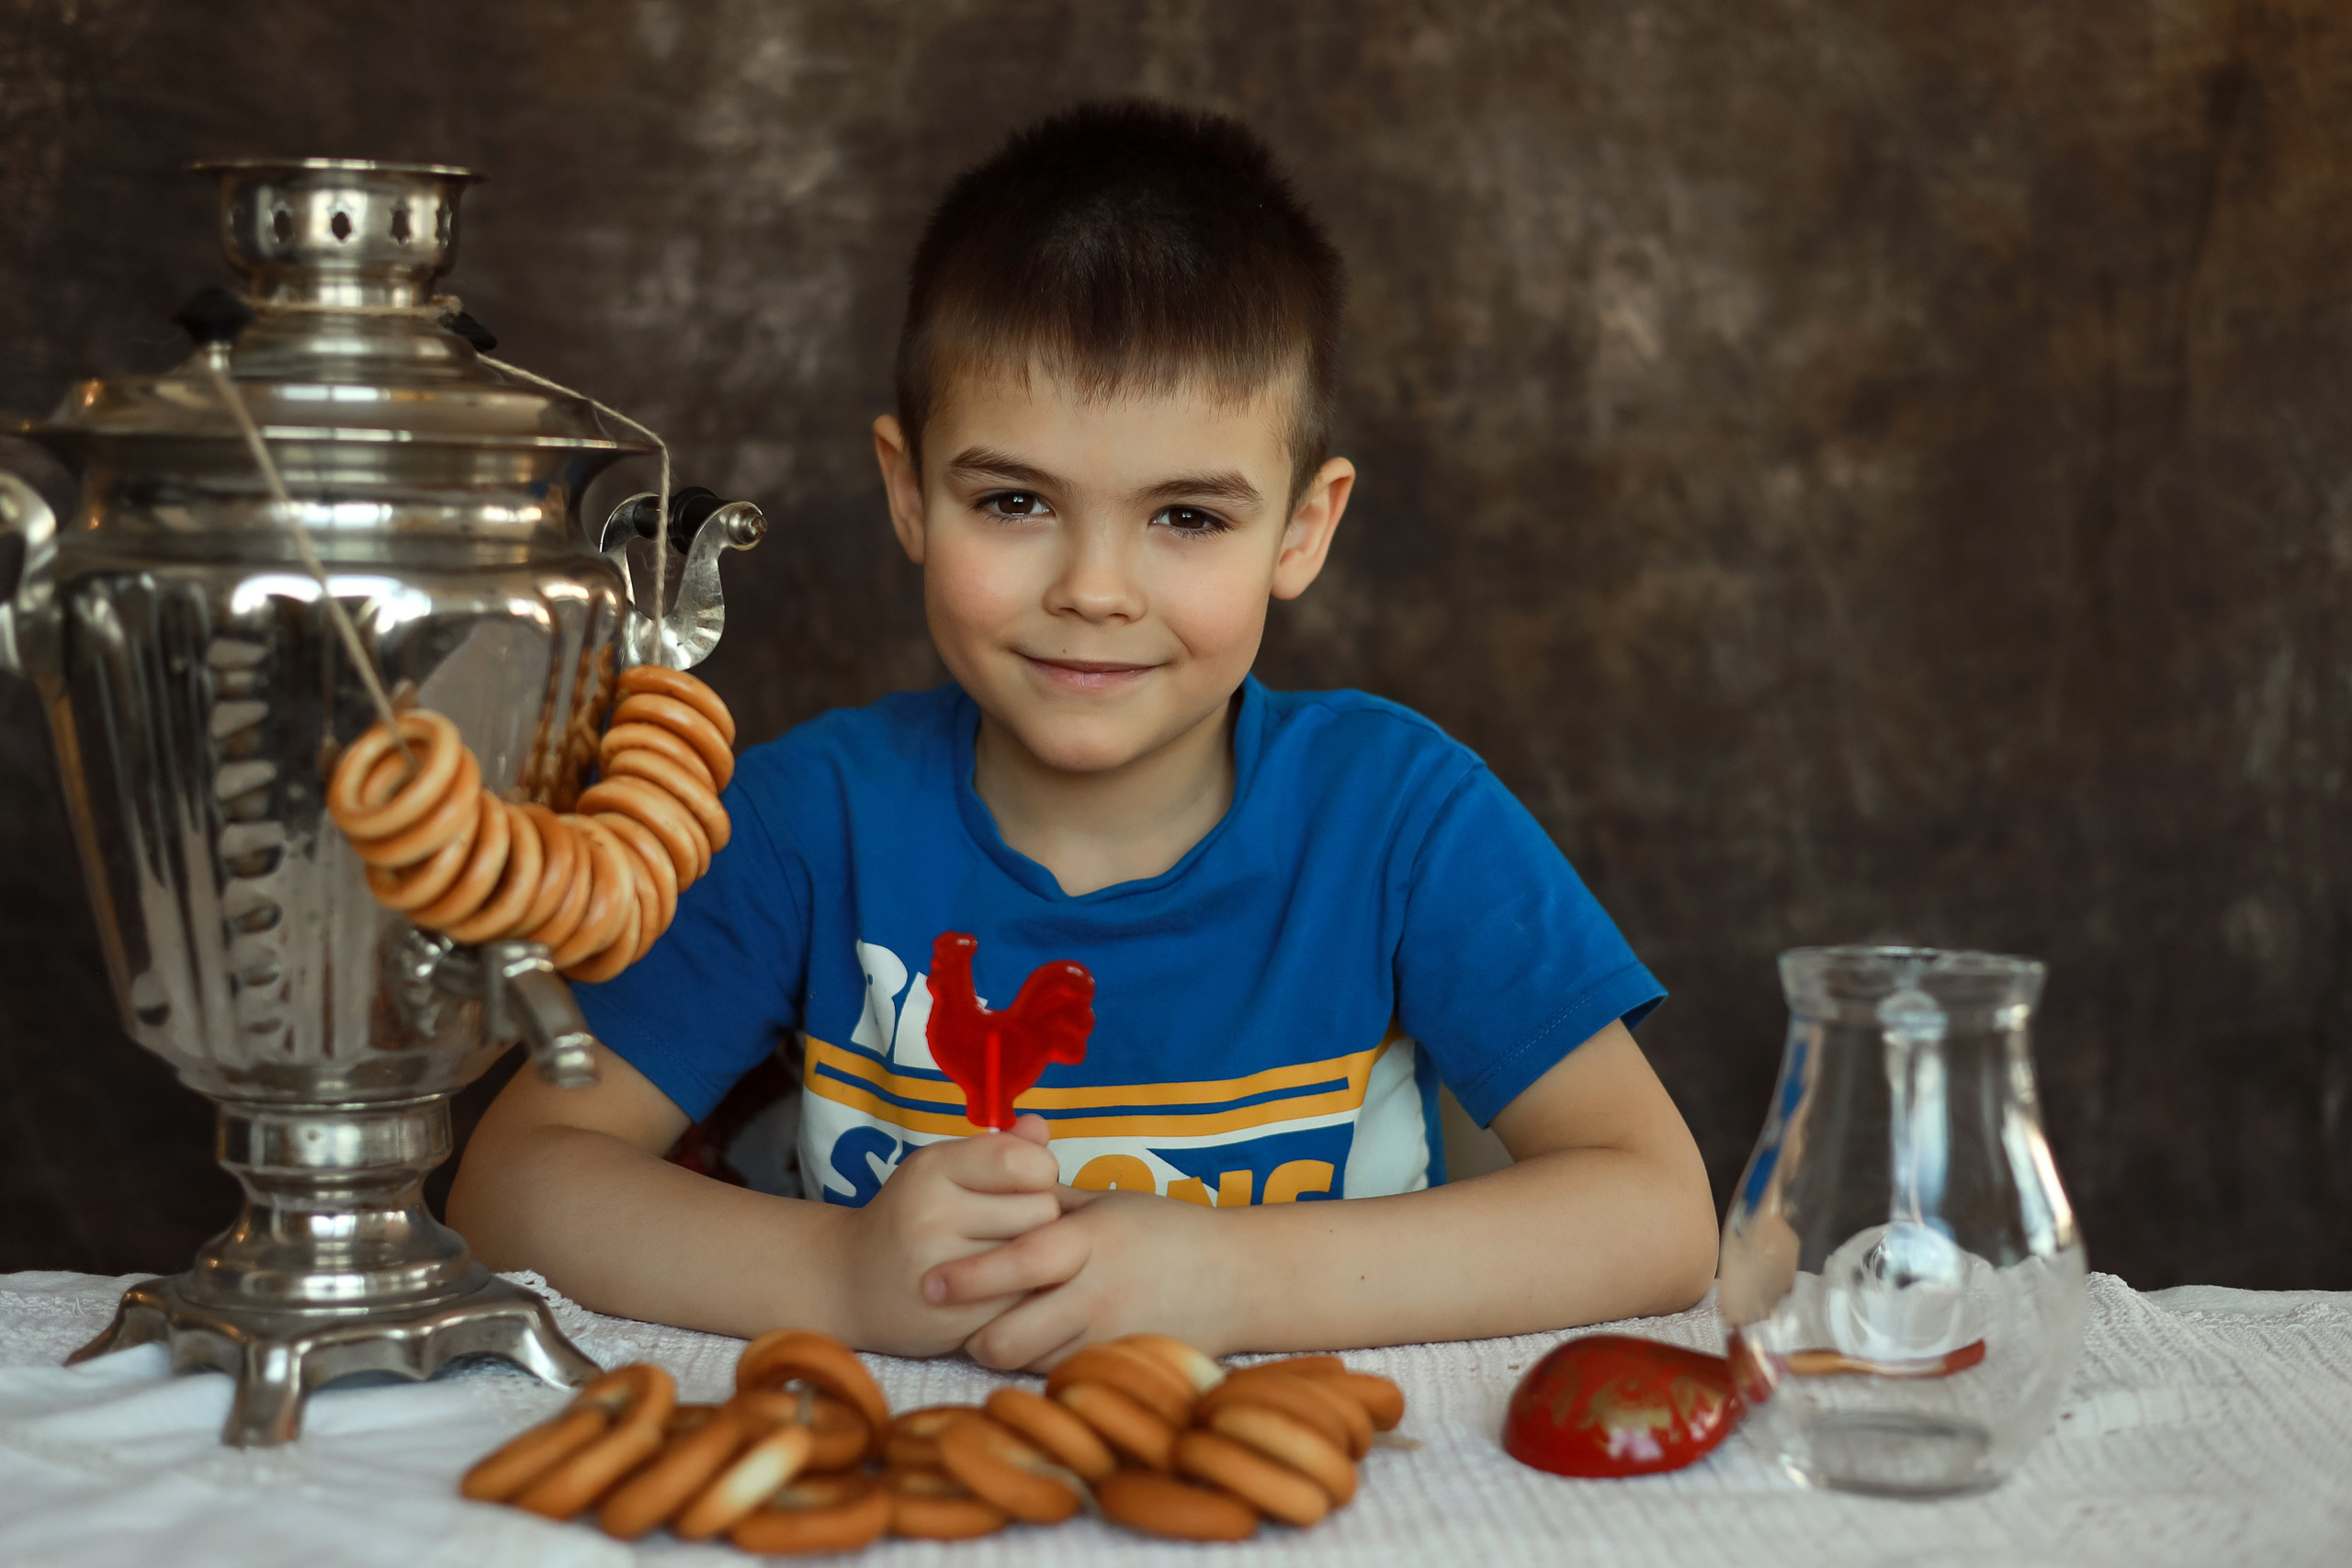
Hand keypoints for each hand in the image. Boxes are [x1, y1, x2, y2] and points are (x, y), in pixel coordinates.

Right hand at [833, 1113, 1062, 1355]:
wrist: (849, 1282)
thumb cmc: (912, 1216)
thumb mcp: (943, 1169)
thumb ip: (998, 1148)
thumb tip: (1039, 1127)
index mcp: (932, 1168)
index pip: (1020, 1162)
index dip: (1040, 1172)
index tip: (1026, 1184)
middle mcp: (932, 1215)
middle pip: (1040, 1210)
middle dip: (1040, 1217)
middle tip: (1015, 1226)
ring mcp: (942, 1270)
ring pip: (1036, 1257)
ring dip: (1033, 1258)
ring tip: (1007, 1255)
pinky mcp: (956, 1317)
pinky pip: (1023, 1299)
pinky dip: (1020, 1294)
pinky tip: (997, 1288)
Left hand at [926, 1187, 1239, 1369]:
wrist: (1238, 1277)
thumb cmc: (1166, 1231)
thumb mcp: (1108, 1204)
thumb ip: (1049, 1198)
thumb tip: (994, 1172)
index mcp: (1092, 1239)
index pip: (1022, 1260)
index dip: (972, 1275)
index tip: (931, 1282)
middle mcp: (1099, 1292)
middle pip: (1011, 1336)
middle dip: (977, 1335)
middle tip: (963, 1322)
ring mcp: (1112, 1336)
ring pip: (1032, 1365)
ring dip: (1008, 1353)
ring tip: (1002, 1332)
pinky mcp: (1122, 1365)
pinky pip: (1063, 1377)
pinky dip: (1044, 1366)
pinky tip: (1045, 1345)